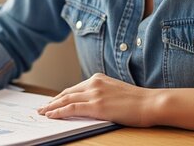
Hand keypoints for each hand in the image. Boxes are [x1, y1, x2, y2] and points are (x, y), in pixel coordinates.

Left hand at [37, 73, 157, 126]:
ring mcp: (95, 93)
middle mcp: (94, 83)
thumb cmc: (138, 101)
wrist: (151, 103)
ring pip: (66, 99)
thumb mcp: (115, 91)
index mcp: (98, 78)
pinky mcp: (97, 106)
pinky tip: (51, 115)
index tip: (52, 102)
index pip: (74, 88)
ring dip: (52, 107)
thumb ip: (102, 94)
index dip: (61, 96)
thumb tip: (91, 103)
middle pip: (67, 92)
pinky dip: (59, 111)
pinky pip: (71, 108)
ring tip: (43, 112)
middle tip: (42, 108)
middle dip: (53, 101)